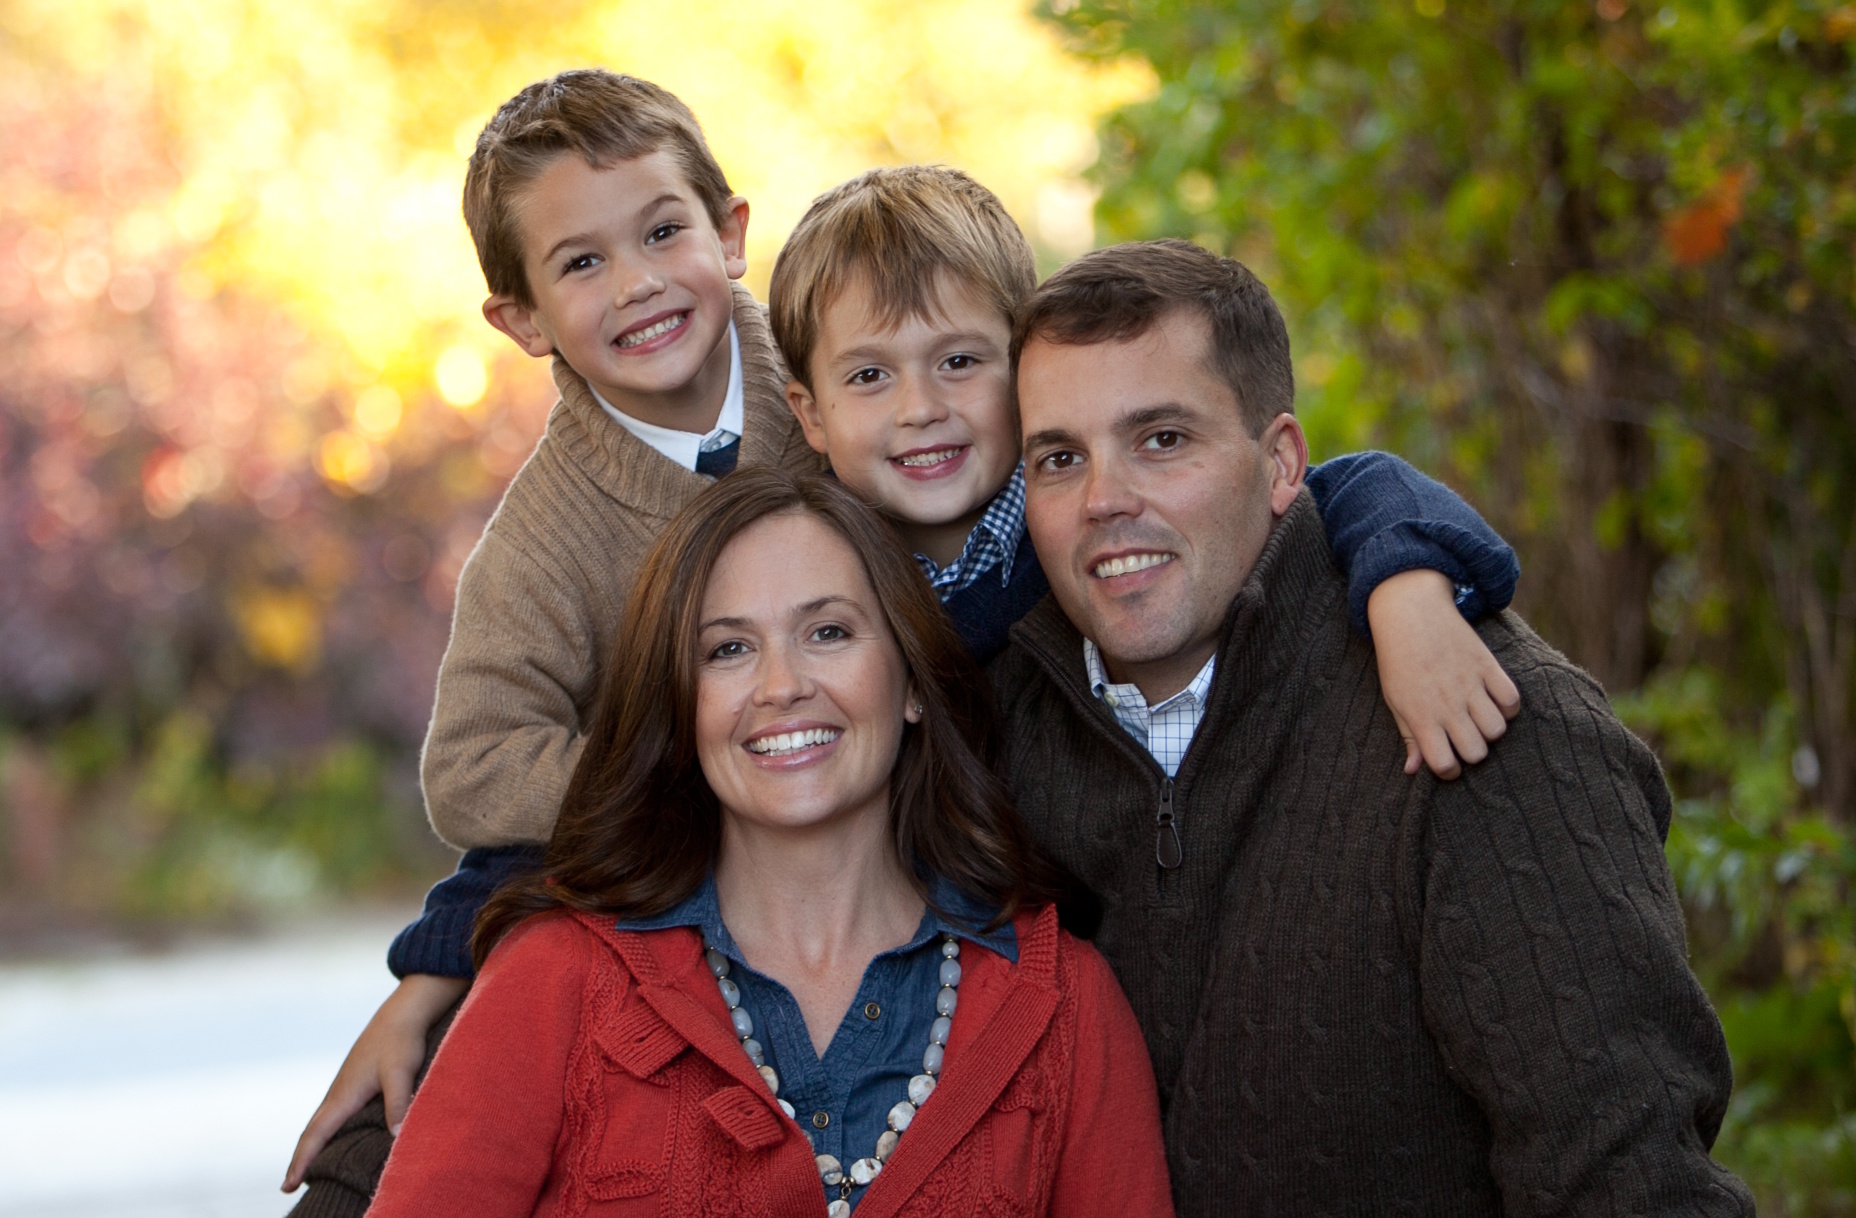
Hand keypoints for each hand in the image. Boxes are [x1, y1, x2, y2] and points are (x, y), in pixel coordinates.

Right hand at [281, 972, 467, 1191]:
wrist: (405, 1011)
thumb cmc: (402, 1041)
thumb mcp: (401, 1073)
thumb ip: (398, 1104)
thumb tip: (397, 1138)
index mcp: (343, 1095)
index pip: (315, 1136)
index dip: (301, 1162)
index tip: (287, 1186)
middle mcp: (339, 1093)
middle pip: (313, 1132)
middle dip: (301, 1158)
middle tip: (290, 1186)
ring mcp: (345, 1086)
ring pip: (323, 1122)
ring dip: (313, 1145)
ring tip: (308, 1168)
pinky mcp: (356, 1080)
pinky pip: (335, 1113)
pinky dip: (328, 1130)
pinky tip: (335, 1136)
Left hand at [1367, 568, 1521, 779]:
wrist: (1410, 613)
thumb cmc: (1398, 662)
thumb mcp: (1395, 700)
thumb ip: (1409, 737)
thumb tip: (1414, 771)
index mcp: (1420, 715)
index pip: (1444, 764)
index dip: (1448, 770)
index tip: (1446, 759)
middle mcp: (1446, 703)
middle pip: (1477, 752)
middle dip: (1472, 752)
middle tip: (1463, 737)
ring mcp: (1469, 684)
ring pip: (1497, 730)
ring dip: (1490, 730)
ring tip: (1478, 718)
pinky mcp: (1486, 665)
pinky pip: (1512, 700)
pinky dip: (1507, 706)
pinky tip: (1492, 700)